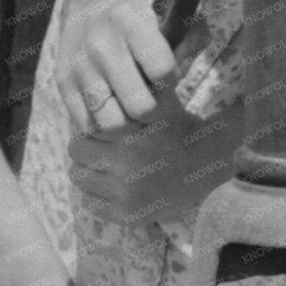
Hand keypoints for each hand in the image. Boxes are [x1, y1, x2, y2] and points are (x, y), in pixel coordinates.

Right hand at [56, 0, 176, 133]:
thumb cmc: (146, 15)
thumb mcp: (171, 15)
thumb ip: (191, 40)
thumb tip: (185, 69)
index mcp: (133, 24)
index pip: (161, 69)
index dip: (171, 81)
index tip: (167, 77)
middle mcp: (102, 46)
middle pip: (140, 107)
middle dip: (155, 112)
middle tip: (155, 103)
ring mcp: (80, 67)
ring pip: (112, 124)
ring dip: (131, 126)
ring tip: (135, 112)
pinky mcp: (63, 83)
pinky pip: (87, 126)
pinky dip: (106, 130)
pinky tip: (116, 114)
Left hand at [70, 95, 249, 226]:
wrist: (210, 163)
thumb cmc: (181, 128)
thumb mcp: (161, 102)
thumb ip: (138, 86)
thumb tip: (117, 67)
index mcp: (128, 140)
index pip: (80, 137)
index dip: (91, 132)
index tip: (106, 132)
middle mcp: (125, 170)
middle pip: (75, 161)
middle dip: (87, 153)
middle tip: (105, 150)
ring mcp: (126, 197)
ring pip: (81, 183)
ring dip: (91, 174)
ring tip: (110, 168)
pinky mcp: (128, 217)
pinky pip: (92, 206)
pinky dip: (100, 197)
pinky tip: (118, 187)